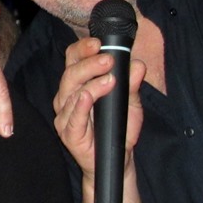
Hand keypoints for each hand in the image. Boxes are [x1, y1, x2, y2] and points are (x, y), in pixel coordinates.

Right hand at [53, 37, 145, 176]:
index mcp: (78, 84)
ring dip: (90, 82)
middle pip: (70, 73)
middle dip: (89, 63)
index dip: (82, 49)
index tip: (98, 43)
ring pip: (71, 92)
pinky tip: (88, 96)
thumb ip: (131, 85)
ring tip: (110, 79)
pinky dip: (80, 105)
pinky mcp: (68, 133)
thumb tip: (137, 65)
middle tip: (108, 60)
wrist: (118, 159)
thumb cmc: (118, 129)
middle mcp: (67, 97)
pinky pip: (72, 116)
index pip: (73, 59)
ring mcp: (65, 115)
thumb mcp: (130, 104)